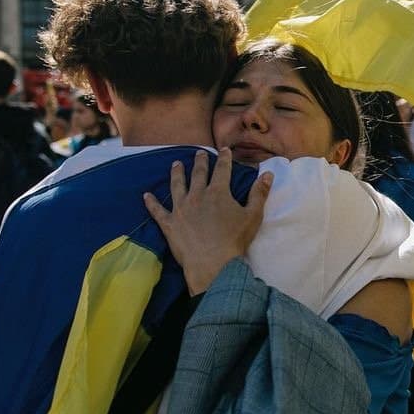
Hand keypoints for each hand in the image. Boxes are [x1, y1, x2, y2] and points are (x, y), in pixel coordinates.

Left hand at [143, 148, 272, 294]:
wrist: (212, 263)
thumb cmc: (235, 240)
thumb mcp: (253, 216)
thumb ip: (259, 193)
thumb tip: (267, 174)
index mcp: (218, 192)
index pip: (222, 169)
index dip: (224, 158)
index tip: (223, 150)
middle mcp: (197, 196)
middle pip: (198, 174)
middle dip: (199, 161)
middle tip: (198, 152)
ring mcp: (180, 209)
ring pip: (176, 186)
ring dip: (176, 174)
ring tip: (176, 164)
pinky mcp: (169, 224)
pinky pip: (157, 211)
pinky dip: (151, 203)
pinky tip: (146, 195)